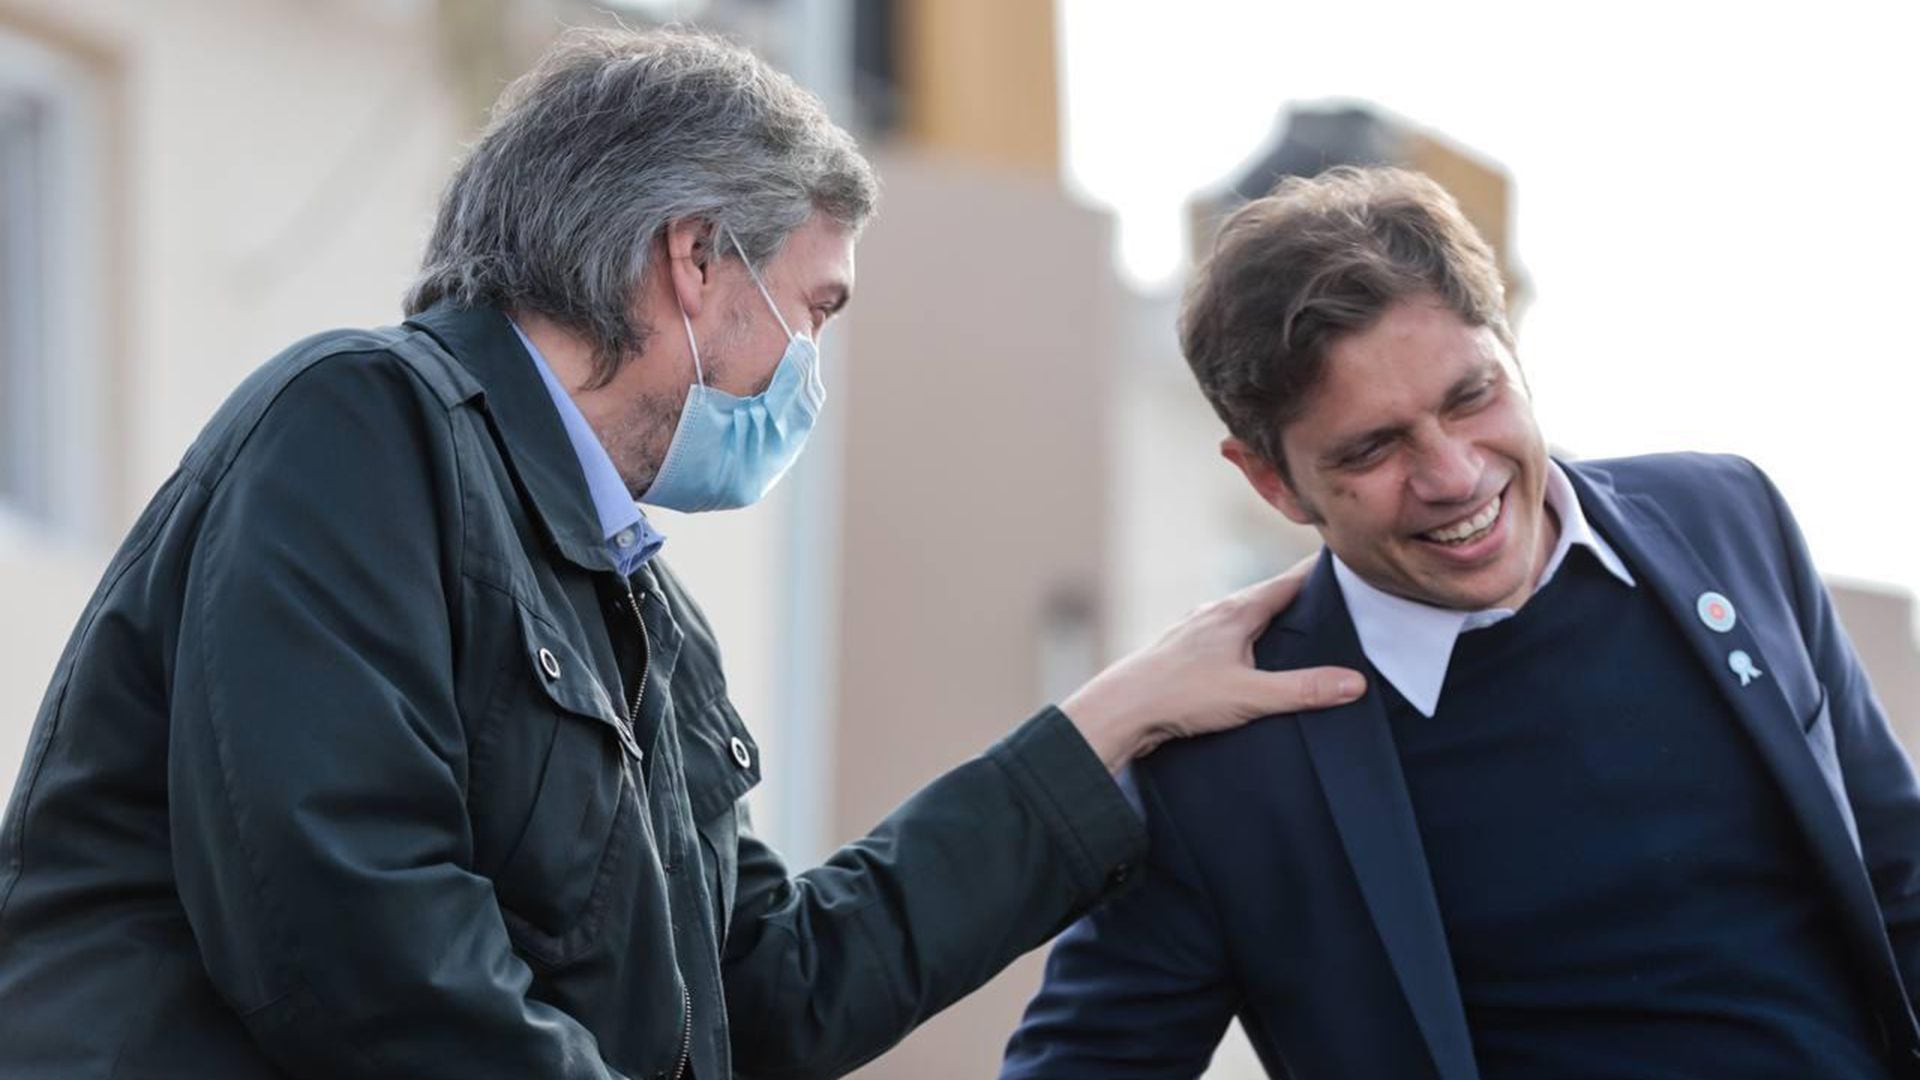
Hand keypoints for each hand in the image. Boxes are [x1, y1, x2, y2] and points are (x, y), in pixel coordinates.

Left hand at [1061, 557, 1365, 772]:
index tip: (1349, 565)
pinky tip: (1249, 658)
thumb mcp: (1250, 696)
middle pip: (1267, 597)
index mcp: (1235, 612)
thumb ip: (1303, 689)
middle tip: (1337, 599)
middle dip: (1300, 597)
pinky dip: (1245, 640)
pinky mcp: (1182, 652)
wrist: (1119, 710)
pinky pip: (1224, 637)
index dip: (1320, 574)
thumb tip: (1355, 682)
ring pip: (1243, 617)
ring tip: (1299, 629)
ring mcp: (1195, 630)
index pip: (1288, 582)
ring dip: (1269, 620)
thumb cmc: (1178, 696)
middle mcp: (1214, 613)